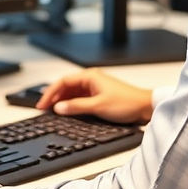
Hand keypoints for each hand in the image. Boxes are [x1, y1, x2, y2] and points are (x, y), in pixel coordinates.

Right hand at [36, 68, 153, 123]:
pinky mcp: (99, 97)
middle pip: (66, 87)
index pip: (63, 82)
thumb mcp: (98, 106)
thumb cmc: (127, 103)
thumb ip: (76, 107)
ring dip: (62, 102)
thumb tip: (59, 107)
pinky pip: (80, 99)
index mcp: (90, 76)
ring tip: (52, 111)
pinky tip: (67, 112)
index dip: (50, 93)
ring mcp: (95, 88)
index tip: (42, 104)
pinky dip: (72, 105)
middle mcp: (91, 80)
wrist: (145, 108)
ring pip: (72, 93)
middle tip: (43, 108)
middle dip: (54, 97)